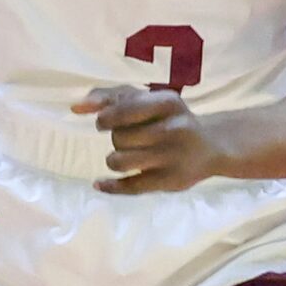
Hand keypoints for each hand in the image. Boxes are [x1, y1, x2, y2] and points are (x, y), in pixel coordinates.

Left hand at [74, 85, 230, 195]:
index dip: (106, 119)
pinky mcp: (170, 181)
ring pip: (121, 161)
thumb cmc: (169, 118)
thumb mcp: (148, 100)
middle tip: (128, 139)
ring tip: (125, 157)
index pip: (122, 111)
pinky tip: (100, 183)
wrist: (210, 146)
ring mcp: (173, 157)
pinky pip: (131, 187)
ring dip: (115, 160)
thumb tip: (75, 106)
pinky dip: (111, 187)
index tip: (106, 122)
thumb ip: (110, 97)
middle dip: (116, 138)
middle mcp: (173, 128)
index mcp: (167, 102)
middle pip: (119, 137)